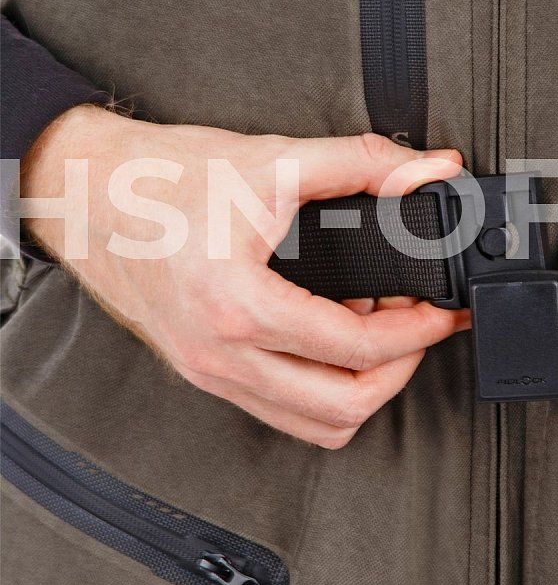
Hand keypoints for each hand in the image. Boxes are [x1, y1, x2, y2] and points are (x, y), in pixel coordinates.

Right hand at [22, 106, 468, 446]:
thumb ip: (365, 163)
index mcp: (236, 306)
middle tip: (420, 329)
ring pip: (311, 424)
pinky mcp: (203, 370)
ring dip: (361, 390)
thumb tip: (431, 170)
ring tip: (382, 336)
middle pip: (340, 409)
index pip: (355, 350)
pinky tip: (333, 340)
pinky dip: (322, 390)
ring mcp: (208, 371)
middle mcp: (219, 355)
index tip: (442, 312)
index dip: (417, 332)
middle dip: (399, 372)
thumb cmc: (163, 178)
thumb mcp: (274, 160)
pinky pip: (279, 409)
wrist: (87, 191)